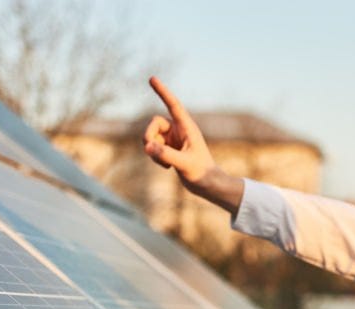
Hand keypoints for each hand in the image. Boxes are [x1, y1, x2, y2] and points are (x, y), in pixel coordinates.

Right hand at [144, 76, 243, 210]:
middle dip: (148, 136)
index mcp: (187, 127)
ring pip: (150, 136)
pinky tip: (167, 167)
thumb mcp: (184, 164)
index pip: (173, 104)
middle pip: (154, 123)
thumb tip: (147, 146)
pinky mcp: (168, 148)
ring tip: (165, 164)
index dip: (162, 91)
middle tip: (150, 150)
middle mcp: (179, 129)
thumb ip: (166, 155)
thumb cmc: (202, 173)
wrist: (207, 185)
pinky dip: (154, 156)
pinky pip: (152, 146)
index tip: (152, 78)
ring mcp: (172, 138)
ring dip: (152, 150)